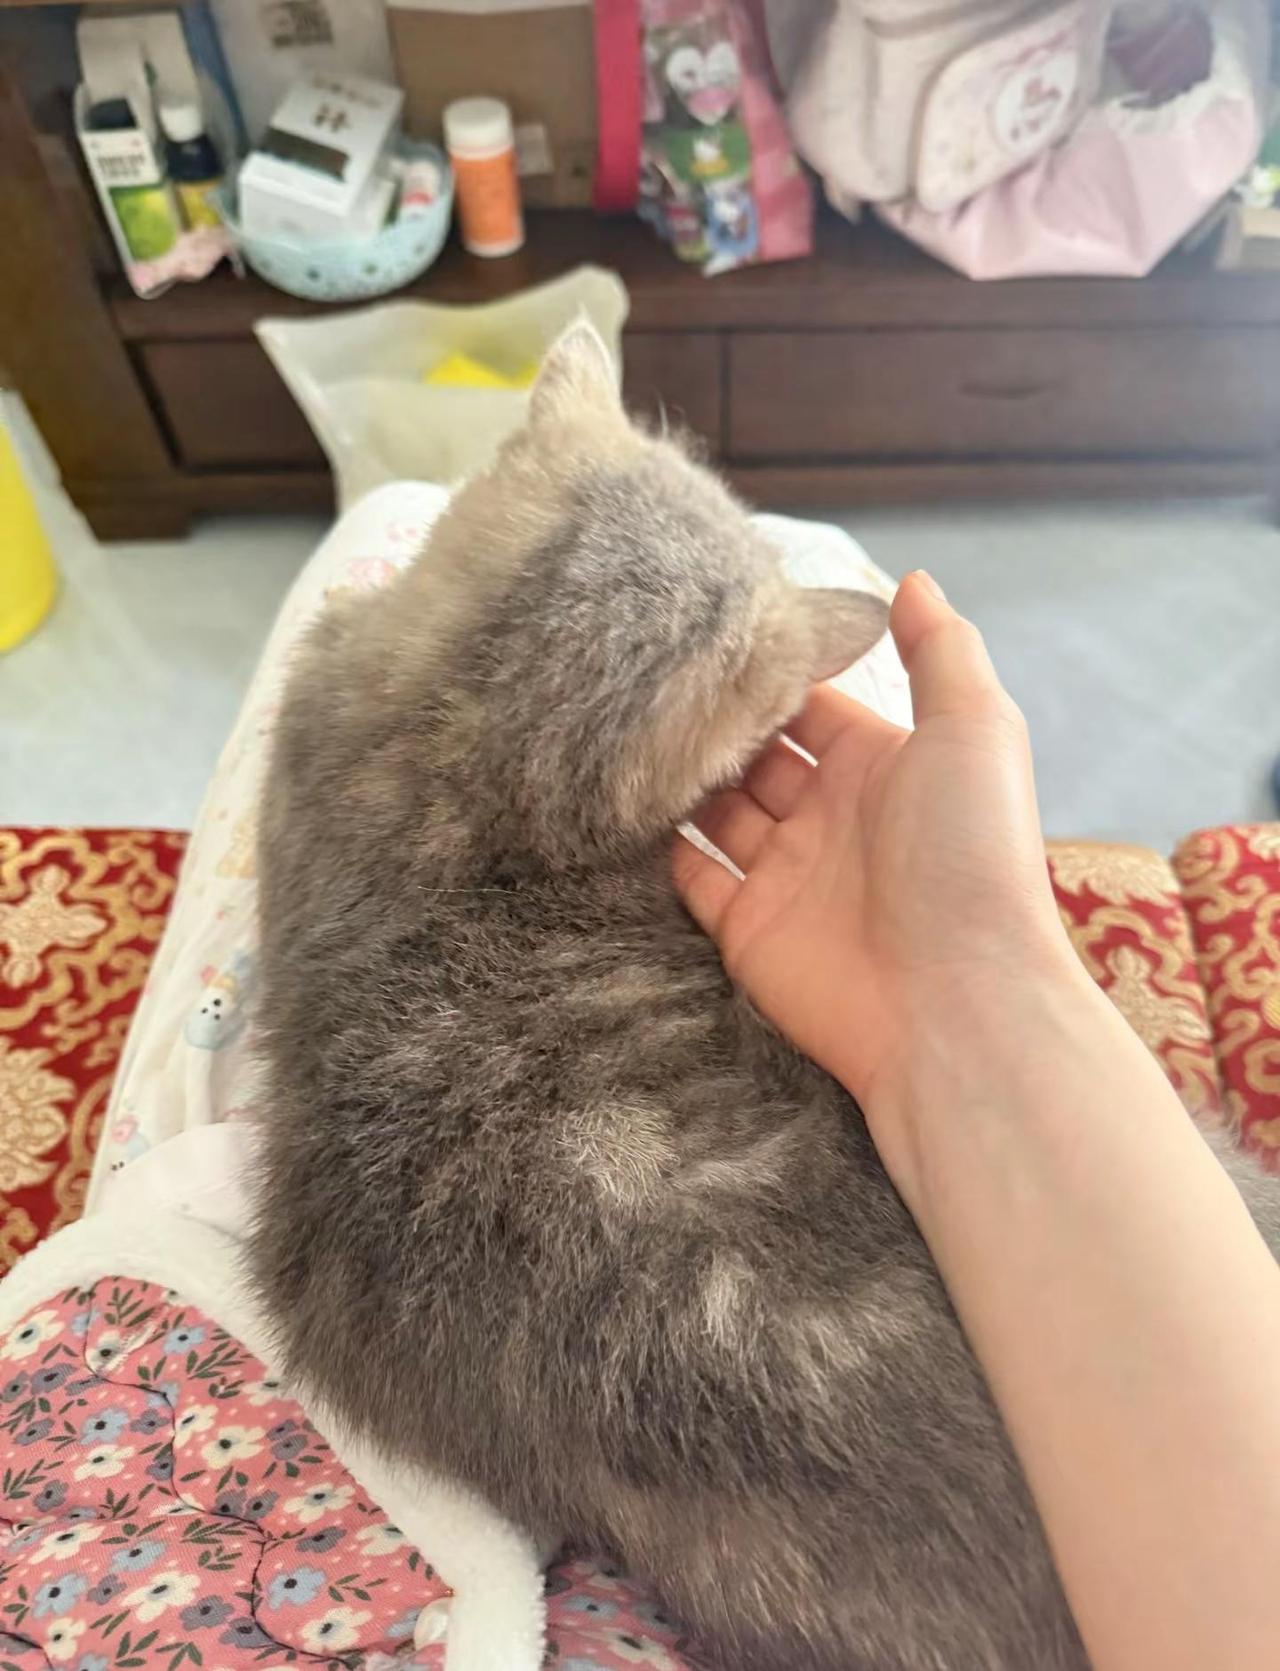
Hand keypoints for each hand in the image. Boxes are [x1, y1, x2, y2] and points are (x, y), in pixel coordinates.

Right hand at [673, 571, 1079, 1187]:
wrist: (955, 1003)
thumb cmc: (970, 856)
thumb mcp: (975, 730)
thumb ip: (941, 651)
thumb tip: (914, 579)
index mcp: (882, 767)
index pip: (812, 705)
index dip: (769, 671)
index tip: (709, 627)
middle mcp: (831, 816)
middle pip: (756, 754)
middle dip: (711, 720)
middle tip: (646, 674)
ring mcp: (786, 874)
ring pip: (716, 810)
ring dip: (678, 776)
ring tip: (618, 726)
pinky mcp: (745, 928)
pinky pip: (691, 878)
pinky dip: (657, 847)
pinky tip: (617, 803)